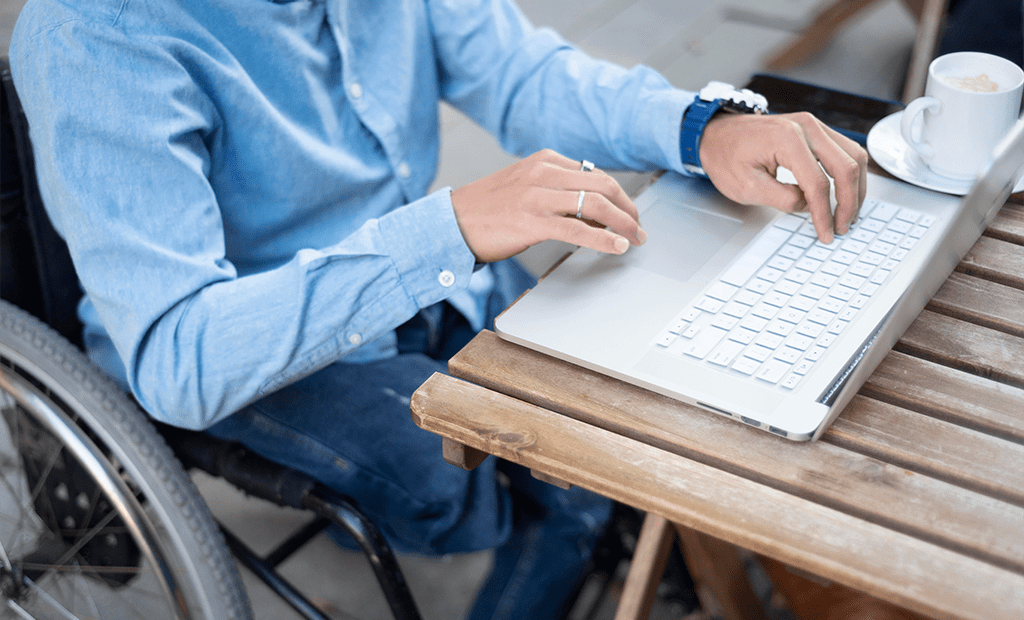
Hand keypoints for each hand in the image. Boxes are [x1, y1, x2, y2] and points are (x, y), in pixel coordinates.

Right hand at [450, 149, 646, 262]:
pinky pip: (579, 229)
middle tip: (638, 226)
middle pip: (603, 185)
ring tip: (634, 238)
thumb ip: (553, 188)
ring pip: (597, 205)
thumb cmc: (486, 208)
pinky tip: (617, 247)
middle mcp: (543, 173)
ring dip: (623, 224)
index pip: (595, 173)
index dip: (619, 194)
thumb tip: (588, 206)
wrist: (452, 221)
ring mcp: (538, 196)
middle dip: (628, 208)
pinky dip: (604, 239)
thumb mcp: (523, 184)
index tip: (628, 211)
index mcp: (544, 160)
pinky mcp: (533, 221)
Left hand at [698, 112, 867, 242]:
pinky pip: (845, 150)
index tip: (826, 233)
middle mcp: (806, 126)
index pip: (818, 183)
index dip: (825, 213)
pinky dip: (849, 173)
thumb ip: (782, 198)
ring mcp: (813, 125)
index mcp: (787, 139)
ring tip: (848, 213)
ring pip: (854, 156)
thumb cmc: (725, 155)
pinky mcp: (815, 129)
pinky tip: (845, 193)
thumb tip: (810, 206)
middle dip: (849, 202)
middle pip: (847, 166)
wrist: (716, 134)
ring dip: (856, 187)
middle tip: (843, 226)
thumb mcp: (746, 187)